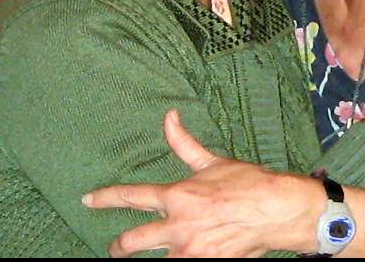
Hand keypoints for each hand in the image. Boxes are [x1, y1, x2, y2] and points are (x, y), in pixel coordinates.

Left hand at [83, 110, 321, 257]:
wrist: (276, 211)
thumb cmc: (247, 183)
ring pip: (156, 261)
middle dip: (119, 247)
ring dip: (151, 258)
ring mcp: (190, 252)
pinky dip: (177, 261)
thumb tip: (168, 117)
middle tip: (115, 248)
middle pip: (132, 242)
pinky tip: (182, 256)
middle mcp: (177, 227)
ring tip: (149, 255)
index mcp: (177, 197)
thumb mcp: (212, 162)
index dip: (106, 198)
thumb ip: (184, 144)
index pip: (131, 196)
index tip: (88, 199)